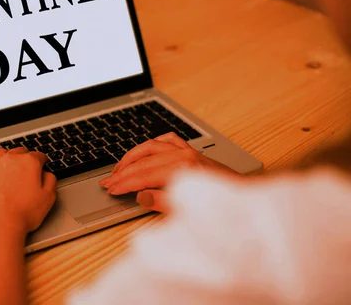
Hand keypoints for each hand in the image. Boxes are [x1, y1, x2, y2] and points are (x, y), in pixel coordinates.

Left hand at [0, 147, 56, 237]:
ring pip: (1, 153)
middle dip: (25, 158)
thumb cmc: (23, 213)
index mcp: (29, 162)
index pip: (39, 156)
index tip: (41, 166)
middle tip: (26, 170)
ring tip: (8, 167)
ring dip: (7, 157)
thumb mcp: (48, 198)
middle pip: (20, 152)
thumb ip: (50, 180)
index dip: (42, 162)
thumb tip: (47, 174)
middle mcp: (10, 159)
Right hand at [99, 132, 238, 211]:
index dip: (123, 183)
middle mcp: (184, 157)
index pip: (142, 176)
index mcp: (182, 171)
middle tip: (107, 182)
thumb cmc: (220, 210)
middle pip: (144, 162)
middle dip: (122, 172)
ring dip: (132, 156)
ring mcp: (188, 152)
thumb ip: (161, 202)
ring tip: (118, 168)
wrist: (247, 205)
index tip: (110, 190)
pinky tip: (144, 151)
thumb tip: (140, 195)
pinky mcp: (192, 151)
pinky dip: (154, 144)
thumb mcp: (186, 213)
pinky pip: (168, 140)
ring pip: (151, 146)